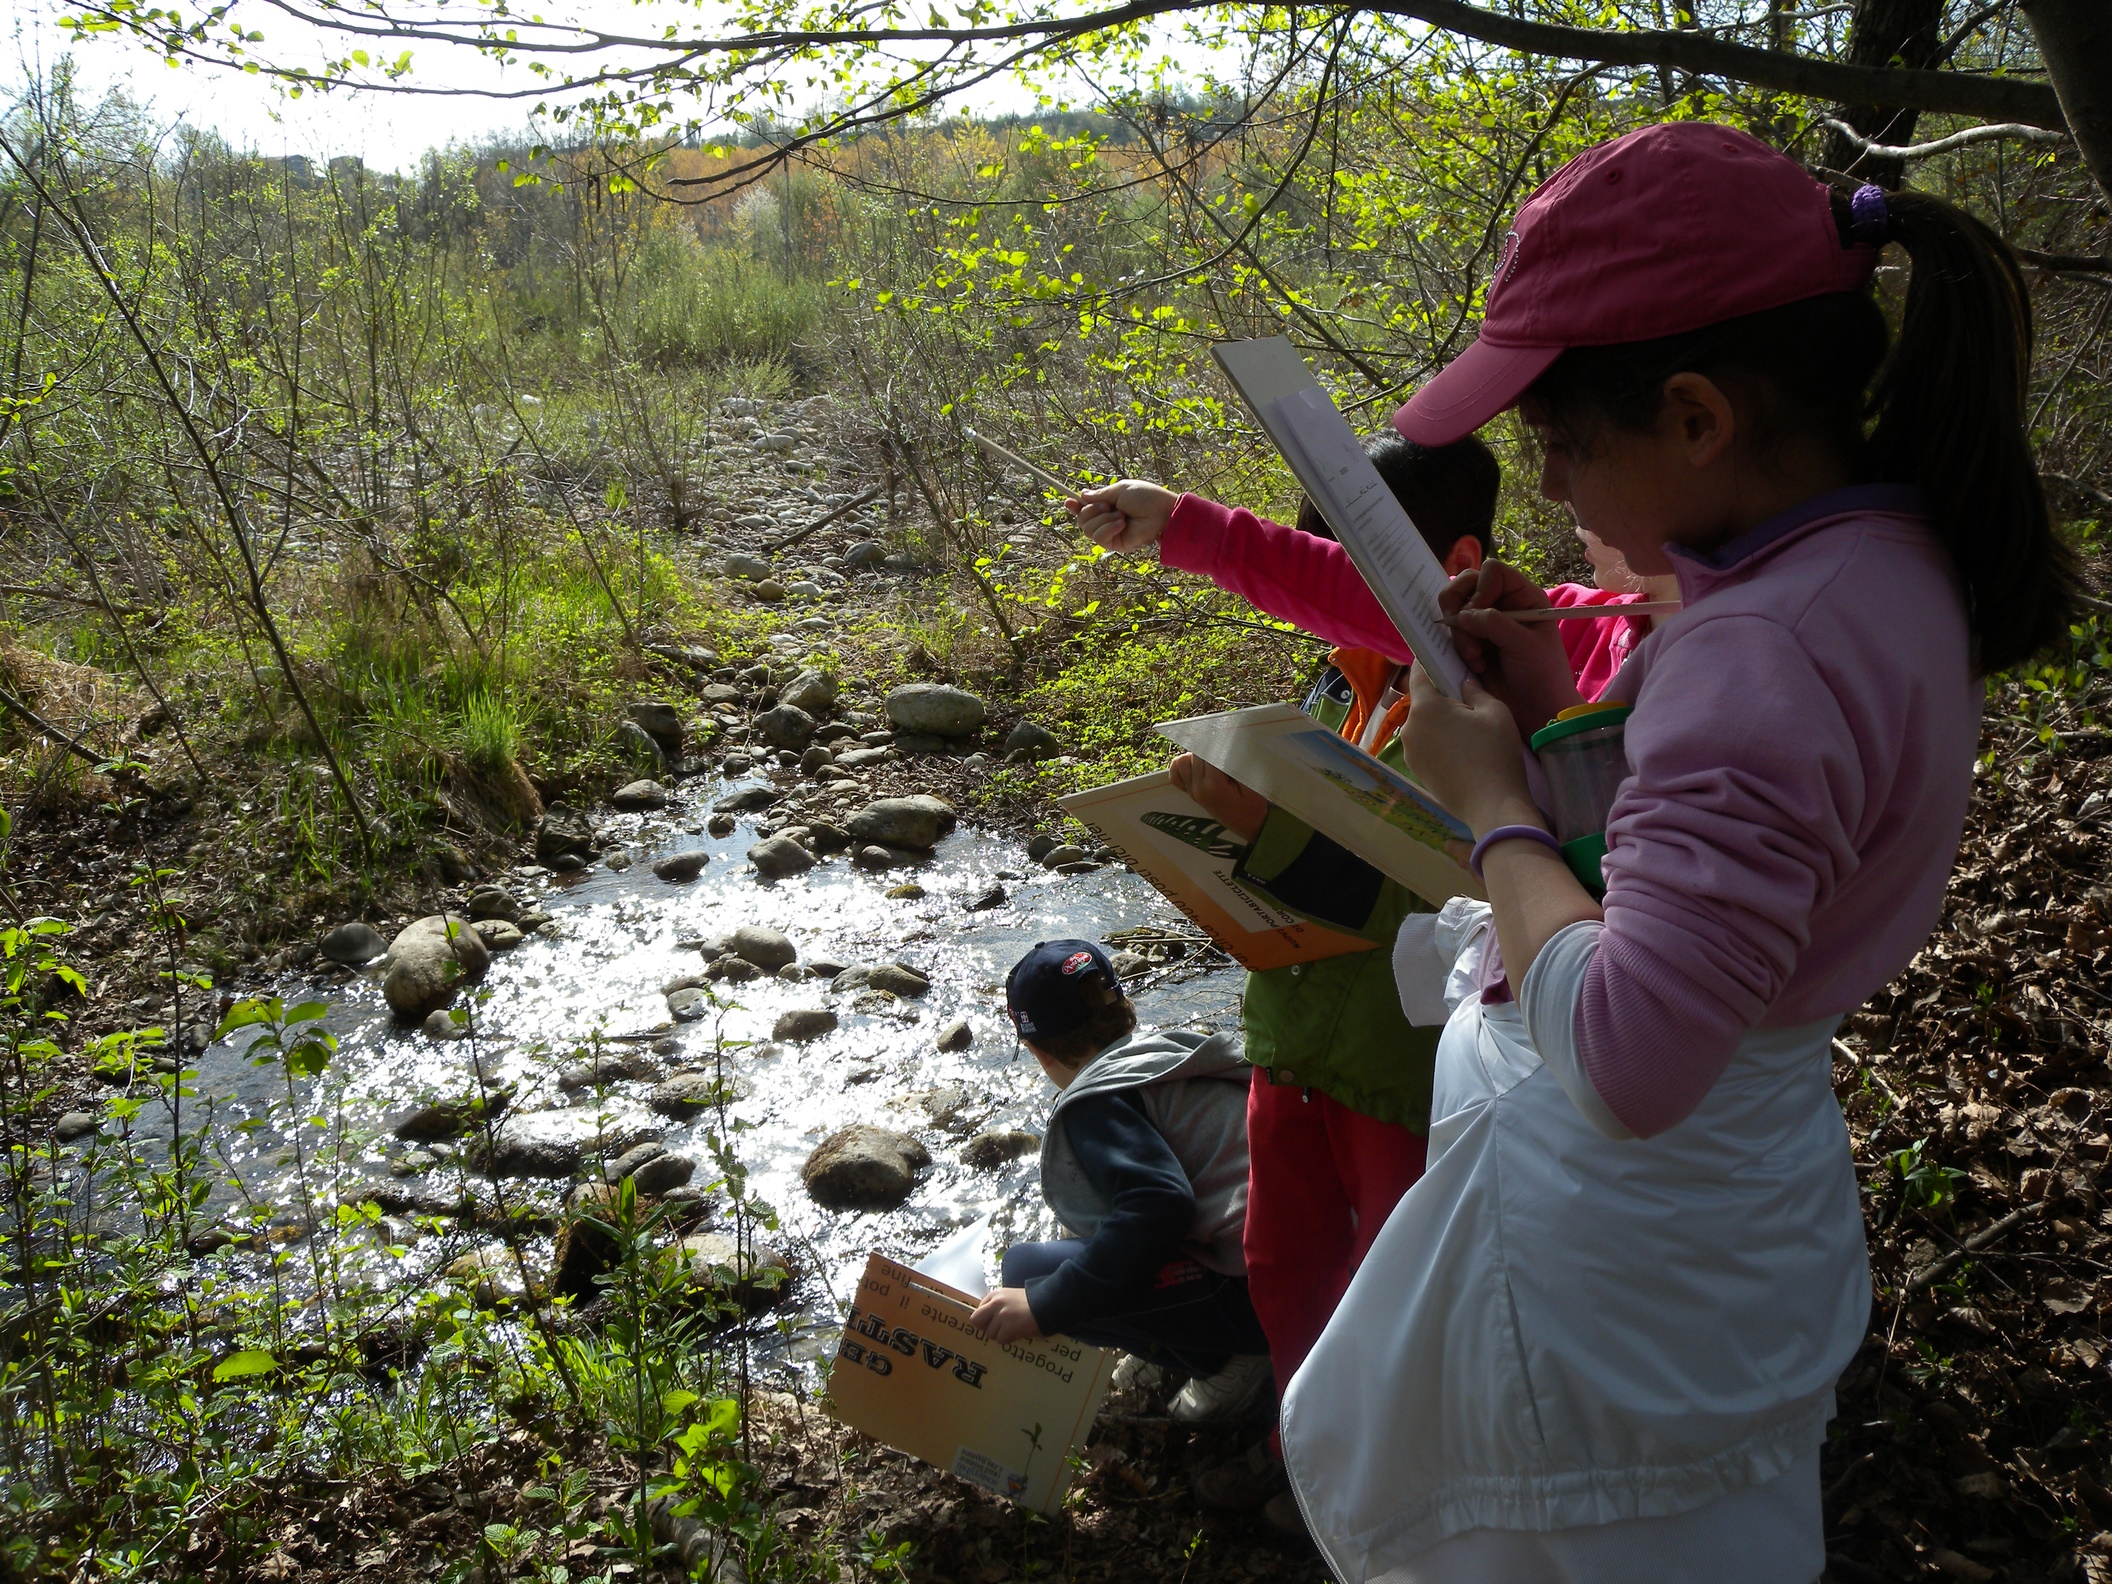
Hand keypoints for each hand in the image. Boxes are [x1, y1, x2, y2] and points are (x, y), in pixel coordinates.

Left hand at [968, 1286, 1042, 1343]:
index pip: (979, 1310)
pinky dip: (1009, 1339)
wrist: (1048, 1303)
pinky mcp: (1008, 1327)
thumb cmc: (1033, 1301)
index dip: (986, 1319)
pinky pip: (1000, 1339)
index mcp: (995, 1294)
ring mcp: (1001, 1315)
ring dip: (1000, 1335)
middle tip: (998, 1329)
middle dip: (986, 1327)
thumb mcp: (1012, 1296)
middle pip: (977, 1320)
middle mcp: (995, 1303)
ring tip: (1014, 1329)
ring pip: (990, 1333)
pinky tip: (1018, 1333)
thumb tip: (990, 1319)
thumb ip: (999, 1305)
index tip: (994, 1322)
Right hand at [1068, 481, 1179, 553]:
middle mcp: (1106, 519)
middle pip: (1082, 520)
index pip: (1085, 508)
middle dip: (1092, 510)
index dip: (1075, 506)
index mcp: (1108, 505)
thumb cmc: (1145, 497)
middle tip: (1109, 505)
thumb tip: (1081, 495)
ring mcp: (1110, 533)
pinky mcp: (1116, 544)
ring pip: (1087, 529)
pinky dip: (1108, 528)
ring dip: (1102, 519)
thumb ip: (1099, 494)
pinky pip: (1099, 538)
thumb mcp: (1119, 490)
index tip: (1068, 501)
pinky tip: (1121, 523)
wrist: (1162, 511)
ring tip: (1120, 515)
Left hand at [1168, 753, 1268, 842]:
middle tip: (1225, 754)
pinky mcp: (1190, 793)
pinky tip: (1198, 765)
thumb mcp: (1252, 784)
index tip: (1229, 741)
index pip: (1209, 753)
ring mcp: (1192, 792)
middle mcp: (1198, 789)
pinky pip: (1176, 773)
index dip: (1220, 744)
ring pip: (1183, 761)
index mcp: (1214, 786)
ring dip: (1196, 756)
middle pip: (1195, 755)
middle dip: (1210, 749)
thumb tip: (1228, 745)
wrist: (1249, 825)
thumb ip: (1238, 765)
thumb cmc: (1253, 805)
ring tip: (1213, 760)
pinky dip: (1184, 765)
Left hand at [1400, 664, 1543, 839]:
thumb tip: (1463, 683)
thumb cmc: (1494, 752)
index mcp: (1424, 708)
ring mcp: (1410, 753)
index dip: (1429, 662)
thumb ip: (1475, 690)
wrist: (1491, 805)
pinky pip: (1426, 746)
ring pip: (1424, 726)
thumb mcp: (1494, 710)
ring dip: (1440, 722)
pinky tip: (1462, 750)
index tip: (1439, 656)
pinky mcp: (1417, 772)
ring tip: (1468, 729)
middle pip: (1422, 703)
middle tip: (1466, 699)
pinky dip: (1439, 742)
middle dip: (1440, 697)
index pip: (1419, 674)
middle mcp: (1409, 728)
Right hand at [1440, 561, 1583, 732]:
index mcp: (1523, 597)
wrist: (1536, 712)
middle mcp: (1502, 605)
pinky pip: (1452, 634)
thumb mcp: (1524, 645)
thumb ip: (1494, 623)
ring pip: (1455, 611)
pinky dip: (1457, 648)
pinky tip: (1475, 665)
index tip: (1480, 612)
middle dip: (1459, 607)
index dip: (1481, 587)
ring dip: (1460, 635)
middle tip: (1461, 630)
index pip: (1492, 571)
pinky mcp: (1472, 644)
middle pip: (1467, 584)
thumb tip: (1461, 615)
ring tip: (1476, 658)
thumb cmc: (1542, 675)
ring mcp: (1485, 625)